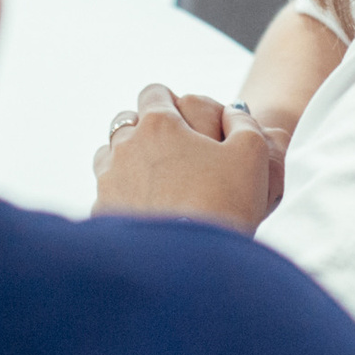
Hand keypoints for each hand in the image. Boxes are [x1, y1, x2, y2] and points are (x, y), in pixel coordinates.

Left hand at [92, 83, 282, 232]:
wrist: (190, 262)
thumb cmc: (224, 203)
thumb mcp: (252, 153)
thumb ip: (243, 123)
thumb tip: (235, 109)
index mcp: (159, 124)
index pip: (154, 93)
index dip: (171, 103)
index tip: (184, 121)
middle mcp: (125, 146)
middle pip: (127, 122)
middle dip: (146, 130)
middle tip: (173, 152)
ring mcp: (108, 179)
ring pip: (109, 154)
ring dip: (128, 159)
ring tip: (156, 180)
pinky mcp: (102, 211)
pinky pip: (106, 191)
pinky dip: (121, 194)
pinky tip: (145, 208)